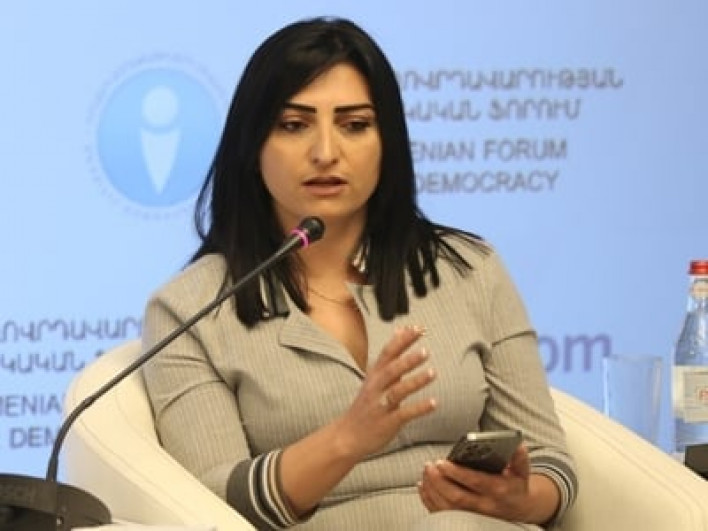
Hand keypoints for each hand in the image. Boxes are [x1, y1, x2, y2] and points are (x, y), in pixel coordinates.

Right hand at [336, 325, 436, 459]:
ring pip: (398, 391)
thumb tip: (400, 331)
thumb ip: (390, 356)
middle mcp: (376, 388)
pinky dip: (419, 408)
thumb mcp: (374, 378)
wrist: (347, 436)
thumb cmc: (366, 405)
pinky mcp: (387, 422)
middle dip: (408, 360)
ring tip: (433, 373)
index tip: (417, 329)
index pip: (388, 353)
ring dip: (415, 381)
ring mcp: (381, 405)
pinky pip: (404, 413)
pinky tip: (433, 403)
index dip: (402, 341)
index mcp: (374, 376)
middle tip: (425, 351)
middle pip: (391, 371)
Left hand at [418, 444, 538, 522]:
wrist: (520, 509)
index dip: (457, 473)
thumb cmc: (516, 485)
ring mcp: (473, 515)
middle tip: (429, 465)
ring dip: (432, 489)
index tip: (442, 462)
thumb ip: (519, 458)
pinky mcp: (464, 519)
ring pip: (447, 507)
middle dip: (439, 481)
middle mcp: (484, 505)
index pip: (474, 482)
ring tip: (426, 471)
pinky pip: (442, 513)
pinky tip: (423, 486)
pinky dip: (429, 500)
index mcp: (498, 490)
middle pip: (456, 497)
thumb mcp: (522, 471)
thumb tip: (518, 444)